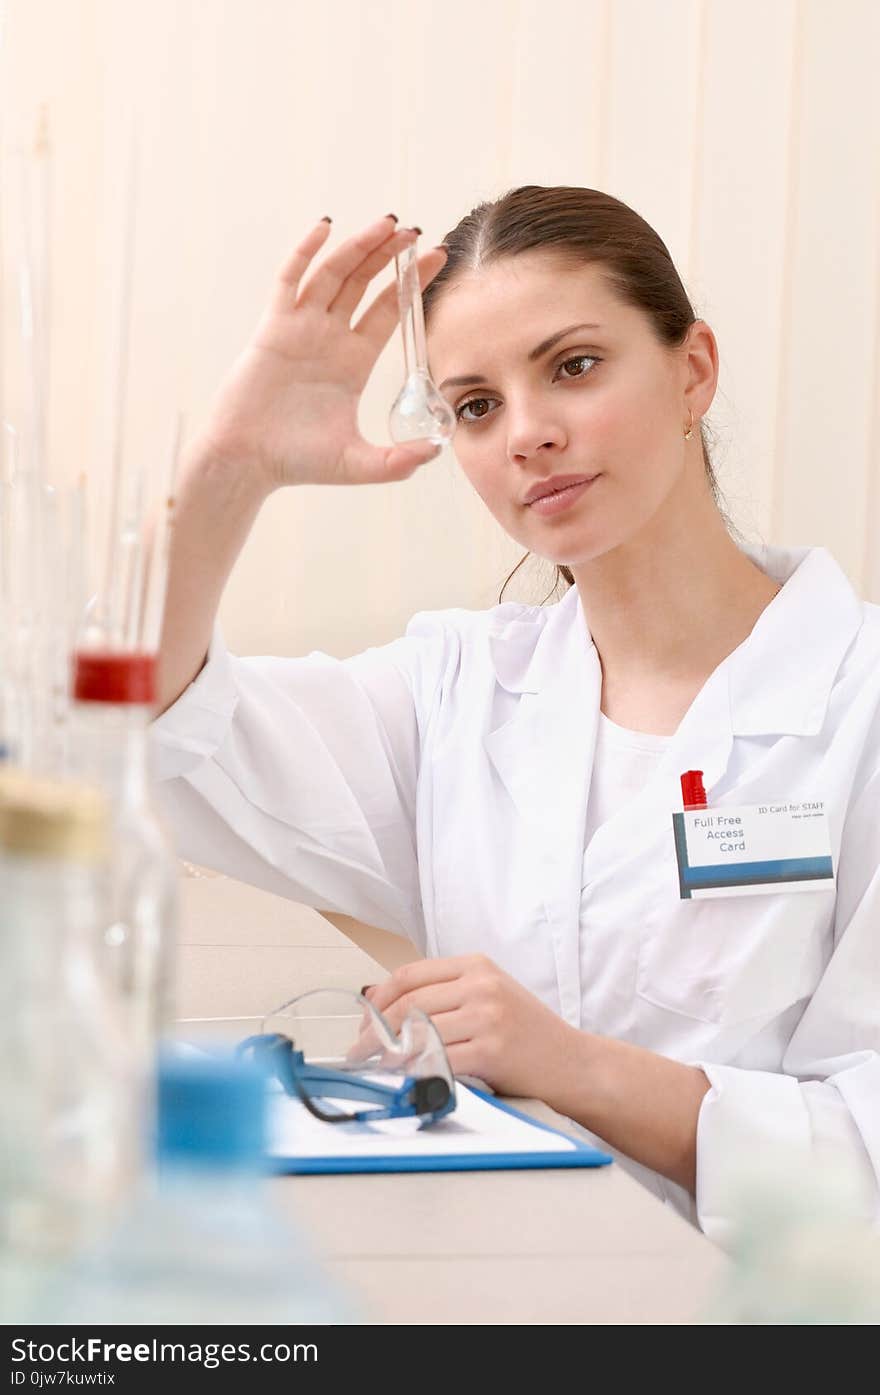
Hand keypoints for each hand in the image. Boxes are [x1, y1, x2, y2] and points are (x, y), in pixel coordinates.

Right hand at [196, 215, 448, 491]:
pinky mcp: (272, 326)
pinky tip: (325, 228)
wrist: (247, 462)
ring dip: (358, 247)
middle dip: (389, 255)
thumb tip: (437, 451)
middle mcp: (329, 339)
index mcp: (353, 362)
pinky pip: (290, 280)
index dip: (411, 283)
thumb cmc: (297, 463)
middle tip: (415, 230)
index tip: (436, 257)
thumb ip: (398, 461)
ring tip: (388, 224)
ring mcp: (300, 329)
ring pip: (333, 274)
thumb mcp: (359, 464)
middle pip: (364, 283)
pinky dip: (305, 252)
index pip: (388, 310)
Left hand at [363, 955, 573, 1098]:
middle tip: (359, 1051)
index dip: (378, 1000)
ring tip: (375, 1066)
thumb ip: (445, 995)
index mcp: (476, 966)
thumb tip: (384, 1007)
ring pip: (417, 1032)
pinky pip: (437, 1060)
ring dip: (387, 1054)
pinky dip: (413, 1071)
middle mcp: (481, 985)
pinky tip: (403, 1079)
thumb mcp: (489, 997)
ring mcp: (487, 1016)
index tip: (364, 1022)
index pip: (409, 975)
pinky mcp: (491, 1050)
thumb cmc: (529, 1035)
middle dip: (374, 1030)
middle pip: (408, 1003)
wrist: (574, 1064)